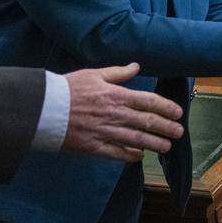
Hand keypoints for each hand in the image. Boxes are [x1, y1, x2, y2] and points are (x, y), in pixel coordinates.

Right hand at [61, 63, 184, 161]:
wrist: (42, 108)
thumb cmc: (68, 88)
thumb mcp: (94, 74)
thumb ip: (118, 73)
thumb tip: (136, 66)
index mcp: (116, 95)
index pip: (149, 101)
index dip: (166, 108)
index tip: (178, 112)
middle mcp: (115, 114)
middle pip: (148, 122)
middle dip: (167, 128)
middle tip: (179, 132)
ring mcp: (105, 132)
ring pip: (137, 139)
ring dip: (155, 143)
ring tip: (167, 146)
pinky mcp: (94, 146)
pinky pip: (117, 153)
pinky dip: (131, 155)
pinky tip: (140, 156)